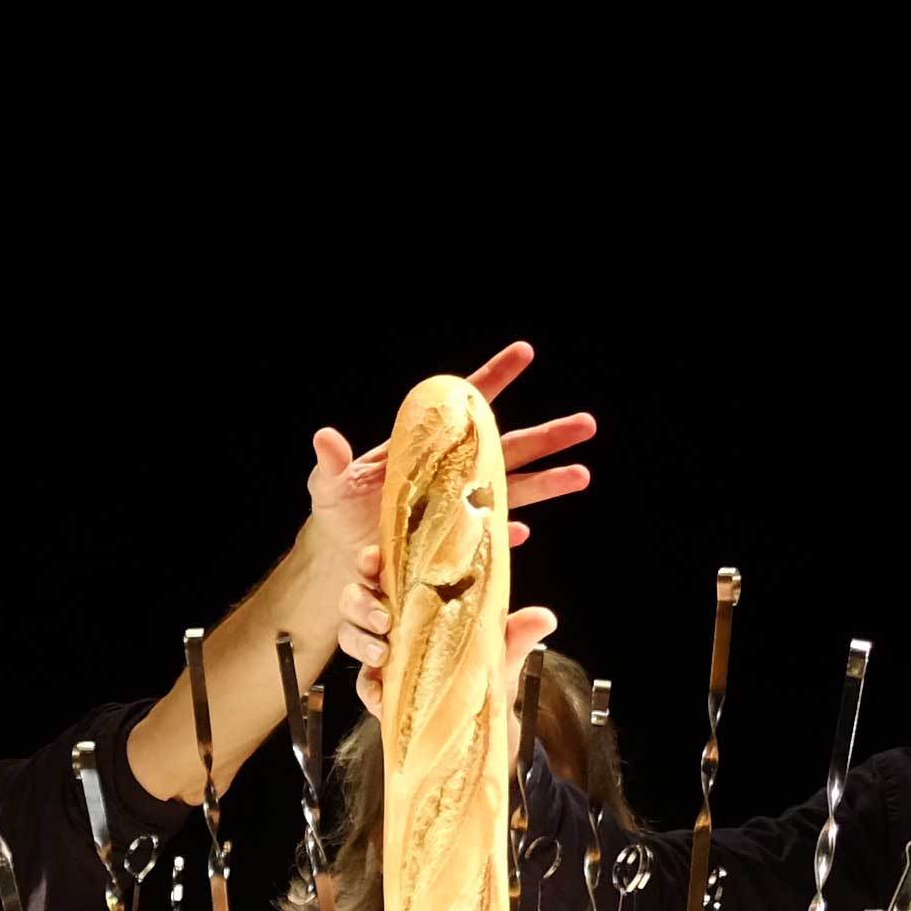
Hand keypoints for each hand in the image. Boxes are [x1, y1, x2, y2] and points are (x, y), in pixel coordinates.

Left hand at [305, 339, 595, 585]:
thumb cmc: (337, 511)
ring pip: (514, 491)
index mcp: (426, 447)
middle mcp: (452, 473)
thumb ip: (331, 462)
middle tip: (585, 423)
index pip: (467, 405)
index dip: (494, 379)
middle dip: (547, 435)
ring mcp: (459, 509)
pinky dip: (505, 536)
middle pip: (508, 448)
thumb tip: (325, 438)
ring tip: (581, 474)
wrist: (341, 557)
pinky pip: (489, 540)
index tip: (524, 353)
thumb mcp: (328, 484)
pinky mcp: (457, 546)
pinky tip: (522, 532)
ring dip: (548, 483)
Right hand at [341, 541, 555, 744]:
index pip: (382, 567)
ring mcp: (381, 653)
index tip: (375, 561)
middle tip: (384, 617)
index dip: (369, 560)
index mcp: (414, 593)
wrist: (482, 710)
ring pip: (349, 636)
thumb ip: (519, 629)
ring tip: (382, 654)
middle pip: (354, 598)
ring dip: (360, 641)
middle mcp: (391, 618)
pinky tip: (382, 695)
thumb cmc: (484, 660)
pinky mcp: (380, 687)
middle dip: (361, 603)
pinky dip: (369, 690)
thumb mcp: (502, 642)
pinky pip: (362, 686)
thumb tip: (545, 618)